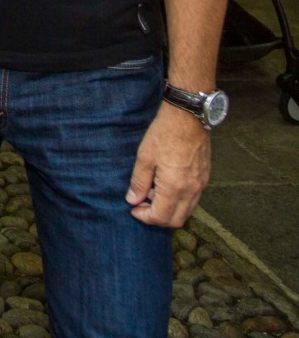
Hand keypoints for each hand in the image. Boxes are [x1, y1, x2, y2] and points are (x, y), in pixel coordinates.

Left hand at [126, 103, 210, 227]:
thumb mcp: (144, 158)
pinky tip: (166, 186)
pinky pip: (194, 199)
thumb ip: (139, 182)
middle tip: (142, 204)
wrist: (187, 117)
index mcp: (175, 188)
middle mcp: (192, 191)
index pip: (161, 217)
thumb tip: (133, 200)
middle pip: (176, 220)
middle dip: (157, 218)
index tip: (133, 209)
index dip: (145, 217)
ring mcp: (201, 185)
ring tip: (153, 193)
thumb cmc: (164, 135)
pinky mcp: (205, 177)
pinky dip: (180, 200)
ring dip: (169, 210)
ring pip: (187, 211)